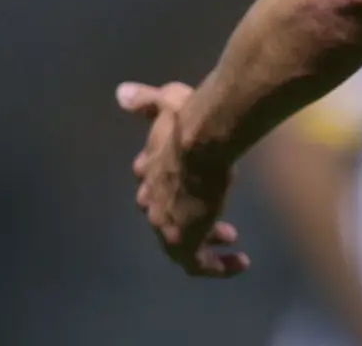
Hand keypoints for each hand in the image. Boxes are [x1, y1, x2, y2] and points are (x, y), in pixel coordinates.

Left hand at [118, 80, 250, 277]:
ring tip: (230, 238)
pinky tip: (240, 263)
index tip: (193, 185)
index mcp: (149, 172)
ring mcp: (167, 224)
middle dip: (189, 219)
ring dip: (205, 243)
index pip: (152, 187)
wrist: (203, 138)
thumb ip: (146, 101)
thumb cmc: (188, 119)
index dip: (170, 188)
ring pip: (180, 245)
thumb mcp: (166, 102)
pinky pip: (197, 264)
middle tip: (217, 221)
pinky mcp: (184, 241)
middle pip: (164, 217)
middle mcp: (152, 202)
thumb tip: (122, 93)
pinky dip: (216, 267)